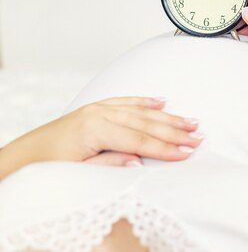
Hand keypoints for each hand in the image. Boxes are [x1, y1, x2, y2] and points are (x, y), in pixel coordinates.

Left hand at [0, 97, 202, 177]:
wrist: (24, 155)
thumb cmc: (48, 166)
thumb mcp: (79, 172)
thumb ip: (110, 165)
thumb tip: (138, 161)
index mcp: (94, 129)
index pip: (139, 140)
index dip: (165, 148)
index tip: (186, 153)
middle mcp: (98, 113)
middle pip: (146, 123)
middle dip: (174, 131)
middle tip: (197, 137)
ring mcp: (98, 108)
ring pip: (140, 110)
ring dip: (168, 116)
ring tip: (190, 121)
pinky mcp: (96, 107)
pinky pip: (126, 100)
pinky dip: (146, 101)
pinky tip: (162, 102)